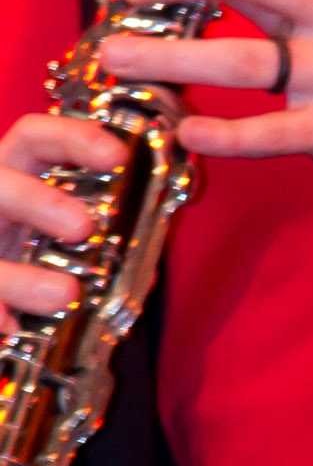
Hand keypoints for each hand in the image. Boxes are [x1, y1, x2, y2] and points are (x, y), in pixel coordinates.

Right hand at [0, 100, 129, 321]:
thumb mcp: (54, 242)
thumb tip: (147, 273)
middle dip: (39, 201)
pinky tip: (12, 327)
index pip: (34, 138)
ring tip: (64, 294)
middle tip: (83, 228)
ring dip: (20, 275)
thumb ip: (99, 248)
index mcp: (13, 178)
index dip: (72, 138)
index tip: (117, 156)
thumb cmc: (22, 262)